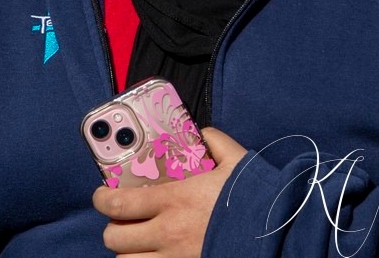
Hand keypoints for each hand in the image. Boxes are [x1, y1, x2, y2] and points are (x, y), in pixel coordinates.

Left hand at [93, 127, 247, 257]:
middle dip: (113, 228)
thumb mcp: (235, 160)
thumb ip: (213, 141)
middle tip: (121, 219)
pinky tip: (152, 256)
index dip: (101, 200)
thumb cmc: (253, 197)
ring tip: (137, 241)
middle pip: (115, 238)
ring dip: (127, 251)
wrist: (276, 233)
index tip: (101, 196)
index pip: (117, 204)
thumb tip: (201, 133)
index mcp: (174, 199)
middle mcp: (167, 232)